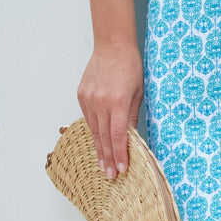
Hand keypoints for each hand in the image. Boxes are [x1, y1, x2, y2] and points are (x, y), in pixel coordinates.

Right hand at [77, 40, 143, 179]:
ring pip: (93, 130)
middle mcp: (100, 102)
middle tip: (110, 175)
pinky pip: (88, 118)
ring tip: (103, 165)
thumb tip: (131, 138)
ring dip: (99, 149)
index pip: (118, 135)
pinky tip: (97, 142)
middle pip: (103, 137)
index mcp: (117, 102)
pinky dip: (93, 131)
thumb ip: (132, 116)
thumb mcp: (138, 92)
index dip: (120, 154)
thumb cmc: (130, 65)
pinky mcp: (81, 95)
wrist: (112, 45)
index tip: (122, 169)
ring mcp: (88, 99)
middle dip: (108, 158)